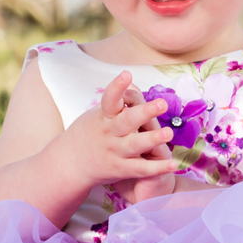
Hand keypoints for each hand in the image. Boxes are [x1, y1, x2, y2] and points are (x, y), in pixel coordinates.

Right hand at [56, 71, 178, 195]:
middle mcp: (109, 133)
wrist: (70, 163)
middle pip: (127, 121)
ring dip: (152, 139)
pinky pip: (140, 169)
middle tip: (162, 103)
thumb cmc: (89, 133)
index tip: (126, 74)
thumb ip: (116, 101)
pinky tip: (172, 164)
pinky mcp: (120, 169)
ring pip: (134, 145)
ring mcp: (114, 151)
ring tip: (168, 132)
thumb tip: (133, 82)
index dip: (117, 87)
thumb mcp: (98, 114)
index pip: (109, 99)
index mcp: (104, 116)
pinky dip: (157, 168)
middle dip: (144, 112)